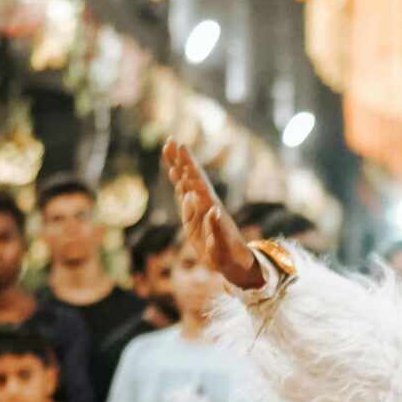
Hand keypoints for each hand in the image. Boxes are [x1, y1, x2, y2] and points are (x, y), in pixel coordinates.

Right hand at [163, 138, 263, 289]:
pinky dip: (178, 182)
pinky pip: (183, 195)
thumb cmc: (229, 255)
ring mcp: (198, 208)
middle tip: (170, 140)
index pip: (198, 181)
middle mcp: (204, 203)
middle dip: (181, 159)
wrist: (233, 262)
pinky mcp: (193, 216)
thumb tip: (213, 210)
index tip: (182, 148)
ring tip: (168, 148)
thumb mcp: (223, 245)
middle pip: (190, 176)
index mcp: (210, 207)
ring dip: (177, 166)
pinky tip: (173, 172)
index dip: (189, 165)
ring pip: (185, 182)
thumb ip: (217, 228)